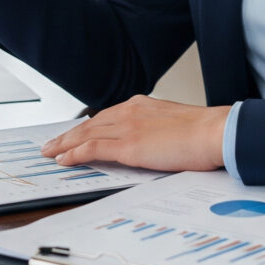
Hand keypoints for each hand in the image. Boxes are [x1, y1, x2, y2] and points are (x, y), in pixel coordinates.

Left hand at [41, 96, 230, 171]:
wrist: (215, 132)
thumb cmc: (204, 133)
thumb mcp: (175, 125)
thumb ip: (157, 130)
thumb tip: (152, 142)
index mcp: (142, 105)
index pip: (106, 116)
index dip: (87, 127)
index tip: (75, 134)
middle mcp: (131, 111)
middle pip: (91, 123)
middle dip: (69, 134)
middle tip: (51, 143)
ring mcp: (128, 127)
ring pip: (86, 134)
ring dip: (64, 144)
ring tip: (49, 152)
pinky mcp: (129, 145)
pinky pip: (93, 148)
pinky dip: (75, 153)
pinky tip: (64, 159)